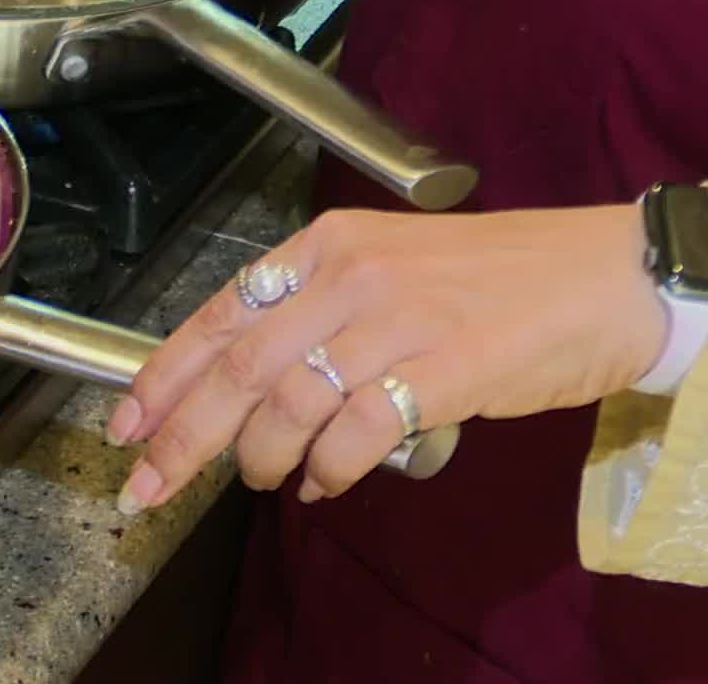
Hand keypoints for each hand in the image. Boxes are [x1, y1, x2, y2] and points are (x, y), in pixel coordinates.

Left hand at [104, 204, 667, 512]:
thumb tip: (252, 385)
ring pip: (289, 401)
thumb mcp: (388, 268)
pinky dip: (329, 469)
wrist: (605, 276)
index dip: (165, 373)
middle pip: (239, 366)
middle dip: (182, 432)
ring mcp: (396, 321)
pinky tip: (322, 484)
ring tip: (259, 478)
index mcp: (325, 247)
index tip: (126, 420)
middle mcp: (350, 277)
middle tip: (147, 481)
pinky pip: (359, 431)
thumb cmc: (497, 278)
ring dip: (258, 454)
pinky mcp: (445, 368)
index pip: (221, 313)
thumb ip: (317, 313)